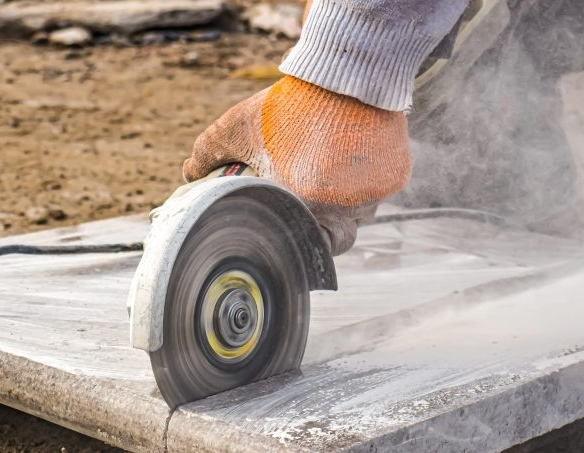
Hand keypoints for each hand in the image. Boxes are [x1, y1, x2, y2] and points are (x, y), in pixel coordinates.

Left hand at [183, 76, 410, 253]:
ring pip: (360, 216)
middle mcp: (343, 208)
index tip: (290, 240)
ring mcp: (373, 194)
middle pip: (338, 241)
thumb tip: (188, 173)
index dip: (297, 247)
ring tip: (328, 186)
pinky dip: (365, 184)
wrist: (345, 73)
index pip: (303, 248)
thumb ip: (207, 152)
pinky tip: (349, 164)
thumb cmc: (287, 105)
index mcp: (304, 206)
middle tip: (311, 220)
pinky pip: (379, 191)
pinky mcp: (395, 176)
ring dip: (344, 208)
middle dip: (324, 236)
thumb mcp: (237, 126)